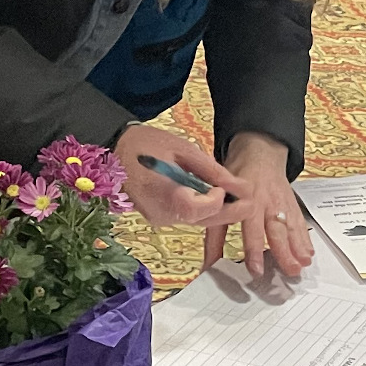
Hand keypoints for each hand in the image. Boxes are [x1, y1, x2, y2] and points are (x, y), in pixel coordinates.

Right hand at [116, 124, 246, 232]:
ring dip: (218, 211)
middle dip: (229, 211)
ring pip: (196, 221)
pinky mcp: (158, 217)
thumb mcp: (182, 149)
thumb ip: (210, 170)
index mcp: (164, 194)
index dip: (218, 199)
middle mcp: (161, 213)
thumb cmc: (146, 144)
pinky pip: (186, 217)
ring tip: (238, 199)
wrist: (113, 149)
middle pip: (202, 220)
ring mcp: (158, 218)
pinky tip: (215, 199)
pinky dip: (203, 210)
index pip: (199, 208)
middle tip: (251, 201)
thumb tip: (238, 185)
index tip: (228, 186)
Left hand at [205, 132, 313, 278]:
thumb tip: (207, 266)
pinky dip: (305, 237)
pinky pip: (299, 221)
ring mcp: (282, 203)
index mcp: (247, 200)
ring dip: (298, 246)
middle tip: (291, 270)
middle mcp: (267, 202)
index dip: (253, 249)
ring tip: (304, 263)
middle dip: (284, 251)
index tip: (257, 269)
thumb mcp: (220, 200)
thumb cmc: (235, 177)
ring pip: (291, 226)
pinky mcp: (291, 203)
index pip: (251, 228)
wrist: (259, 152)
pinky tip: (309, 252)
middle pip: (277, 230)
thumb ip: (214, 235)